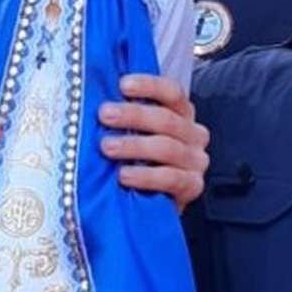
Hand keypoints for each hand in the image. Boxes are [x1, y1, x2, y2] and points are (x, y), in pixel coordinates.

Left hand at [99, 73, 208, 210]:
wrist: (152, 206)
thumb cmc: (138, 161)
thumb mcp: (134, 134)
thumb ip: (125, 116)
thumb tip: (95, 97)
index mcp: (182, 114)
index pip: (172, 92)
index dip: (149, 86)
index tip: (123, 85)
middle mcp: (194, 134)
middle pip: (166, 119)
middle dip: (133, 115)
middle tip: (105, 114)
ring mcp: (196, 161)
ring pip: (167, 148)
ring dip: (134, 146)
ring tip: (107, 147)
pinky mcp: (193, 186)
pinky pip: (171, 178)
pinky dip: (145, 176)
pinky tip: (124, 175)